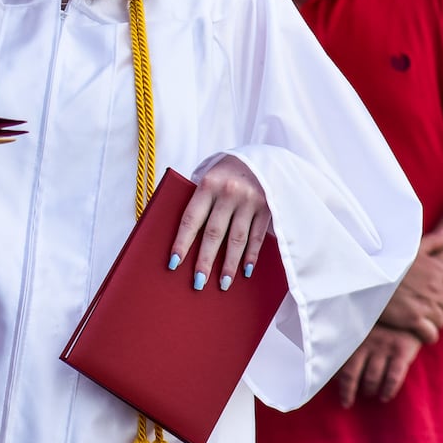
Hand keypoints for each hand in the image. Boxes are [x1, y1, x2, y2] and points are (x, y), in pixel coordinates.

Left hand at [170, 155, 270, 290]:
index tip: (173, 263)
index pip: (191, 218)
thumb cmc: (224, 173)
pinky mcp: (269, 208)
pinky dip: (251, 255)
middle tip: (197, 283)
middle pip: (214, 233)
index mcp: (208, 184)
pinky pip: (258, 237)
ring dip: (229, 264)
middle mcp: (229, 192)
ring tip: (222, 284)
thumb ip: (198, 201)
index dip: (182, 242)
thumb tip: (182, 235)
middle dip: (204, 260)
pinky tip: (245, 271)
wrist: (260, 158)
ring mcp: (251, 201)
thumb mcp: (207, 177)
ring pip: (237, 239)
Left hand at [335, 325, 420, 406]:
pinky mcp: (402, 351)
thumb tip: (333, 370)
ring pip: (372, 377)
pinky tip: (385, 397)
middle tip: (347, 401)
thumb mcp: (362, 329)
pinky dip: (388, 390)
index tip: (335, 394)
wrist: (409, 312)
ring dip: (369, 389)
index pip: (338, 364)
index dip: (336, 381)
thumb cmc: (381, 325)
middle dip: (348, 391)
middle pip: (351, 374)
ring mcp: (384, 347)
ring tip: (369, 393)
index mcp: (353, 337)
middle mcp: (366, 343)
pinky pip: (393, 376)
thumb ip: (350, 345)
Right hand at [378, 224, 442, 343]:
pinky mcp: (413, 319)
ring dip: (431, 322)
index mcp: (440, 271)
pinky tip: (415, 329)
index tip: (439, 300)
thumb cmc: (387, 261)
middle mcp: (436, 288)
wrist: (363, 275)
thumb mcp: (411, 248)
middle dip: (440, 310)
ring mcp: (426, 304)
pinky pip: (431, 334)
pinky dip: (426, 334)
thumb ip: (433, 241)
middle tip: (424, 308)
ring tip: (417, 317)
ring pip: (442, 322)